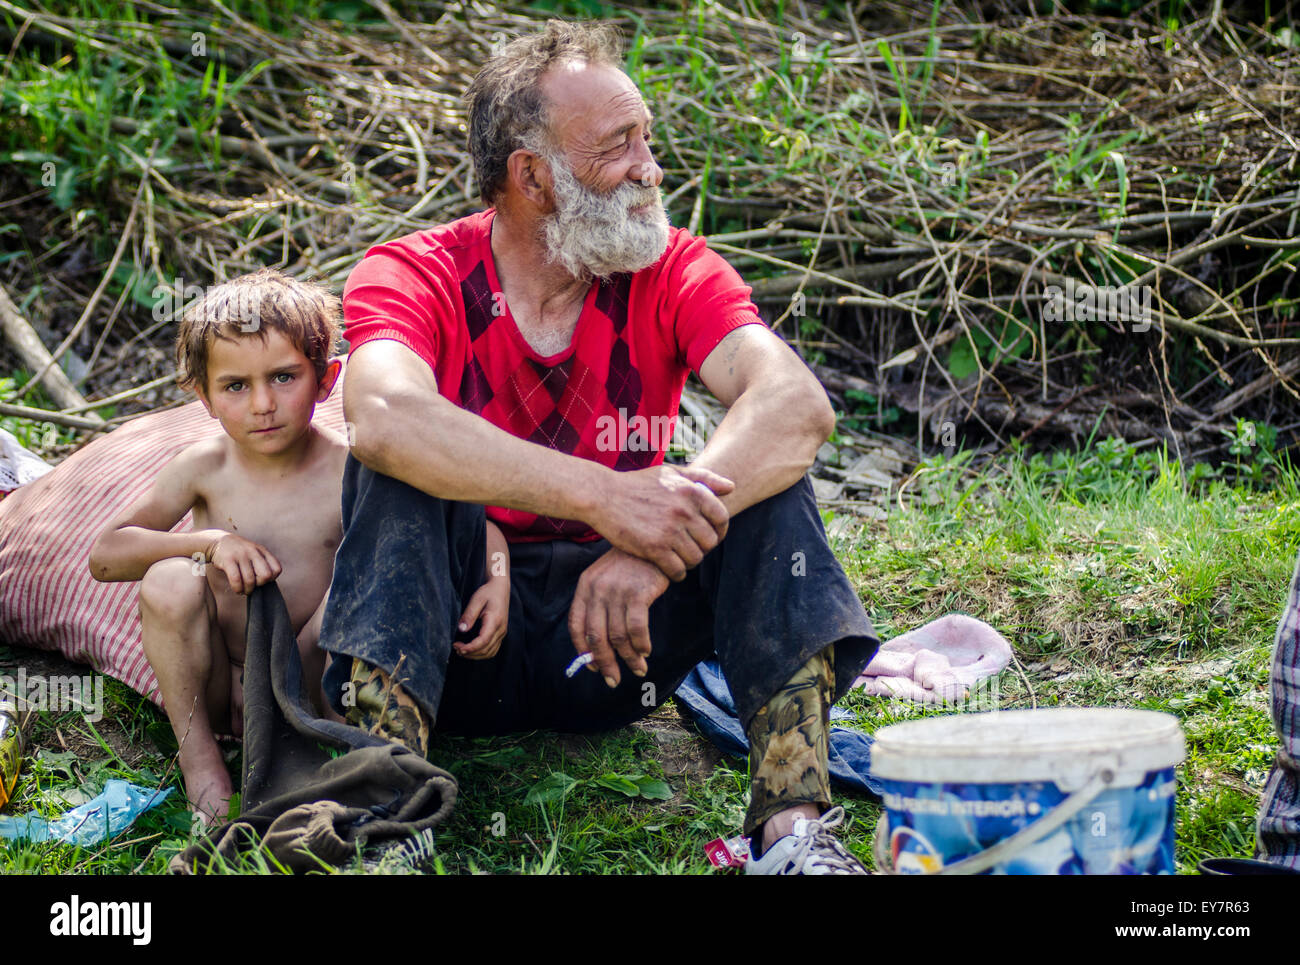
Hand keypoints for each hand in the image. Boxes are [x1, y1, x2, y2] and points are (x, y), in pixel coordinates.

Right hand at [206, 533, 281, 593]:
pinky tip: (237, 589)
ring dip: (247, 590)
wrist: (218, 541)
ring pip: (250, 580)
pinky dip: (238, 588)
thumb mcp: (254, 553)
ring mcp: (241, 555)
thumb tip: (267, 583)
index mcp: (262, 551)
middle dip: (260, 584)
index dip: (271, 579)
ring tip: (244, 590)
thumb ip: (262, 564)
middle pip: (266, 575)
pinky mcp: (228, 560)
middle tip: (253, 585)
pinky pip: (236, 579)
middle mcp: (253, 551)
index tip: (261, 579)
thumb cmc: (239, 553)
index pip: (277, 569)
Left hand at [455, 576, 508, 659]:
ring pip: (490, 653)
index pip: (483, 641)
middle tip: (456, 648)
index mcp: (495, 621)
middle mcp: (501, 630)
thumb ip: (469, 615)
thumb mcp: (476, 600)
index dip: (470, 648)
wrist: (500, 588)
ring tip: (461, 650)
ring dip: (475, 655)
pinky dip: (481, 653)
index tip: (457, 647)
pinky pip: (492, 650)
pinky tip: (471, 650)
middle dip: (470, 653)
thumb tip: (462, 630)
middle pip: (486, 650)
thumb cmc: (488, 592)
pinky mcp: (500, 634)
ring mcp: (502, 633)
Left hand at [568, 548, 669, 687]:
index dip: (584, 651)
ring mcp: (616, 591)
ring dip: (629, 658)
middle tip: (613, 680)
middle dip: (605, 664)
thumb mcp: (608, 578)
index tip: (593, 667)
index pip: (576, 626)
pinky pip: (636, 629)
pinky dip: (641, 644)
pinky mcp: (637, 593)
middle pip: (596, 637)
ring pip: (618, 637)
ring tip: (638, 668)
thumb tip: (601, 645)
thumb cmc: (632, 563)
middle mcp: (597, 590)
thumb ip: (601, 605)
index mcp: (585, 586)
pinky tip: (646, 650)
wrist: (655, 539)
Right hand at [589, 464, 732, 581]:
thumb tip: (731, 487)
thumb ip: (703, 478)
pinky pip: (678, 570)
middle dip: (703, 548)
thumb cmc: (637, 484)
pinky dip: (676, 573)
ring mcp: (669, 530)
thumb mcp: (670, 472)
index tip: (710, 536)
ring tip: (678, 558)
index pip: (722, 518)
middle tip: (690, 548)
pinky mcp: (654, 548)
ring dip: (689, 561)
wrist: (603, 496)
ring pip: (695, 558)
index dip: (719, 530)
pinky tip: (668, 568)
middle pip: (710, 542)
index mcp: (691, 491)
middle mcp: (684, 510)